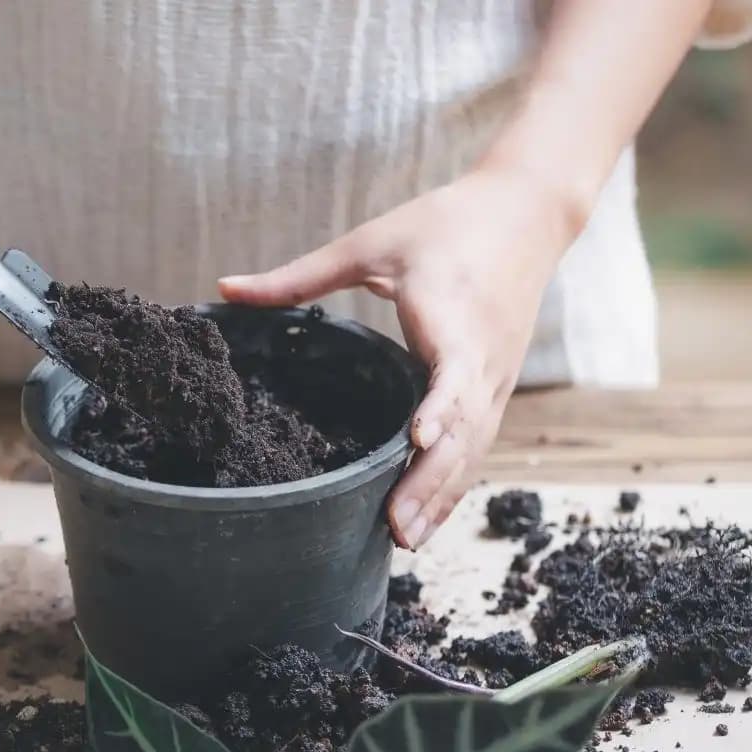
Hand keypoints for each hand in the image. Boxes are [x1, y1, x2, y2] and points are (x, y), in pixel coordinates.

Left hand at [219, 168, 581, 549]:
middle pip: (463, 431)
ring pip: (474, 447)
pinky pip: (479, 441)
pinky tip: (428, 515)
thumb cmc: (447, 223)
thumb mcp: (371, 243)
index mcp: (454, 318)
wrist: (527, 212)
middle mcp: (483, 358)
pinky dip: (455, 481)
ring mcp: (497, 378)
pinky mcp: (499, 386)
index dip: (440, 410)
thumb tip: (224, 289)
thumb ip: (300, 275)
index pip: (454, 375)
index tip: (417, 439)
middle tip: (394, 529)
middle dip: (430, 482)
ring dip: (442, 495)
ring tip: (406, 539)